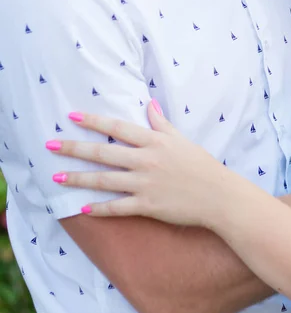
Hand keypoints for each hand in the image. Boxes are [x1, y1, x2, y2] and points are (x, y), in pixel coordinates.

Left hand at [47, 101, 234, 225]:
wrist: (220, 196)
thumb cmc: (203, 167)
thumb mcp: (183, 140)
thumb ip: (162, 124)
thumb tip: (150, 104)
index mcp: (155, 142)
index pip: (117, 127)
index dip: (93, 121)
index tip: (71, 116)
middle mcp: (146, 160)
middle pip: (103, 152)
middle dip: (73, 148)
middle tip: (49, 145)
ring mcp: (145, 183)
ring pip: (104, 180)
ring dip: (78, 178)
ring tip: (56, 177)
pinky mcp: (148, 205)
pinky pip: (118, 207)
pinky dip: (100, 208)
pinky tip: (84, 208)